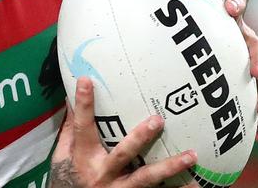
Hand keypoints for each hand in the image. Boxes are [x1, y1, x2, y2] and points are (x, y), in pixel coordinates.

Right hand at [50, 77, 197, 187]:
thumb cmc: (66, 178)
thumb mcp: (62, 155)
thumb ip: (69, 130)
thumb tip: (70, 100)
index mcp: (83, 157)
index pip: (82, 126)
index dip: (84, 104)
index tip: (87, 80)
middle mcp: (102, 173)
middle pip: (123, 154)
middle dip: (140, 137)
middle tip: (158, 120)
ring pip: (146, 178)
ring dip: (169, 167)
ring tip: (191, 155)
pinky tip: (195, 186)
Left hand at [224, 0, 257, 140]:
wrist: (220, 23)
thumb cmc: (223, 17)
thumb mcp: (228, 8)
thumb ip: (233, 5)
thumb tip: (231, 5)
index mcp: (250, 42)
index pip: (257, 50)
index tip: (256, 70)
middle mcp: (253, 60)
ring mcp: (248, 75)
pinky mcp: (241, 86)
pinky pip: (249, 103)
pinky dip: (252, 119)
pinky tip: (254, 136)